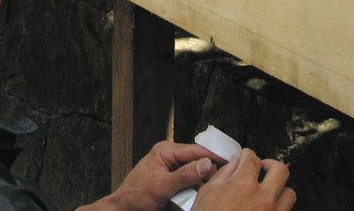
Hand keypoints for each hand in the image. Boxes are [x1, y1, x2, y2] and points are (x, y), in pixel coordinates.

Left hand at [80, 141, 222, 210]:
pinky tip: (200, 195)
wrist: (123, 210)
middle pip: (197, 160)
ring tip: (212, 189)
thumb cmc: (136, 197)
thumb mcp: (162, 186)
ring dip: (202, 182)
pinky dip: (195, 188)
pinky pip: (189, 181)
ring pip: (195, 172)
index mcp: (165, 150)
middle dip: (208, 171)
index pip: (195, 149)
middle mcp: (170, 156)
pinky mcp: (172, 181)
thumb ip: (185, 175)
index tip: (230, 159)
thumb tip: (207, 164)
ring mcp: (171, 169)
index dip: (213, 155)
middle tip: (222, 180)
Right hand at [192, 148, 294, 210]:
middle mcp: (263, 199)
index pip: (253, 158)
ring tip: (268, 193)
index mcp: (243, 186)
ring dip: (279, 190)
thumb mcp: (206, 195)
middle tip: (262, 170)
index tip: (245, 158)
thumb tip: (234, 163)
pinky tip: (267, 210)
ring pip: (289, 193)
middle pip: (280, 170)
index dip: (247, 155)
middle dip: (270, 166)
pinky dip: (279, 209)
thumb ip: (223, 174)